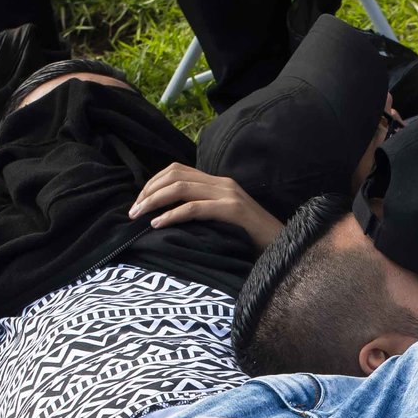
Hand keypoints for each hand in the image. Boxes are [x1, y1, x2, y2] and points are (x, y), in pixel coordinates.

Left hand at [130, 164, 283, 246]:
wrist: (285, 247)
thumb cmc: (251, 240)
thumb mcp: (223, 221)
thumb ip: (203, 212)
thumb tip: (171, 217)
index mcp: (218, 183)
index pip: (177, 170)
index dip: (152, 183)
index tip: (138, 202)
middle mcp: (222, 183)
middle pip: (174, 175)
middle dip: (148, 191)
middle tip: (132, 211)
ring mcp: (228, 195)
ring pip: (181, 188)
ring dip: (154, 201)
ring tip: (139, 216)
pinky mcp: (232, 211)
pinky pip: (195, 208)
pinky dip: (172, 215)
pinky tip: (158, 224)